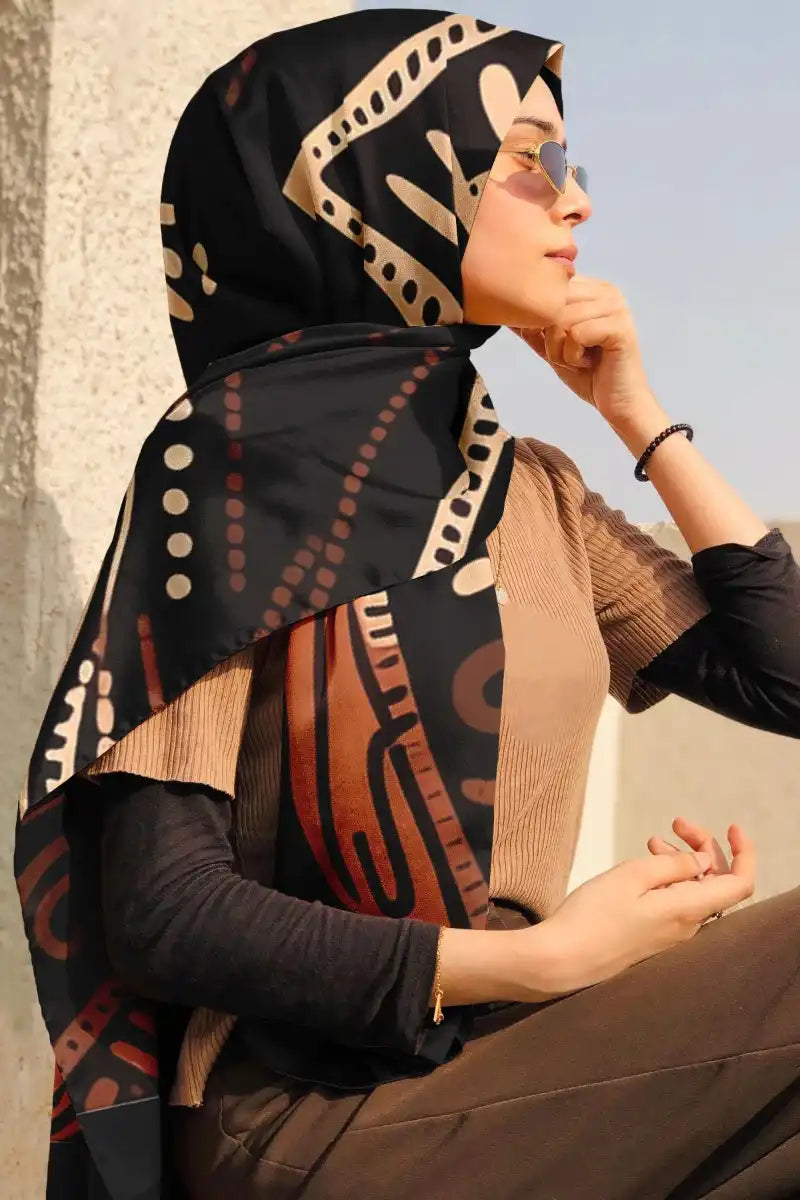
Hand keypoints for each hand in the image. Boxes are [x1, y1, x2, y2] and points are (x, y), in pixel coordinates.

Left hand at [510, 275, 653, 426]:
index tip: (554, 344)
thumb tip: (500, 307)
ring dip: (560, 350)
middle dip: (549, 337)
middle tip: (569, 356)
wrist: (618, 404)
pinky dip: (572, 356)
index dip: (539, 319)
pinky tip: (589, 364)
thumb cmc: (587, 374)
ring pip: (561, 319)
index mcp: (593, 289)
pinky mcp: (620, 327)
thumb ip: (532, 326)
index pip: (549, 289)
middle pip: (552, 303)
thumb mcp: (551, 346)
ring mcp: (616, 307)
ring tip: (579, 360)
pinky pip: (576, 334)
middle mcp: (607, 291)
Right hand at [515, 830, 755, 999]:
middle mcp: (688, 926)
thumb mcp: (631, 876)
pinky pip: (676, 902)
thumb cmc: (593, 916)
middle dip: (703, 847)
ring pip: (695, 890)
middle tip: (675, 823)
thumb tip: (701, 861)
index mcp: (688, 909)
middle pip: (717, 882)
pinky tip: (646, 864)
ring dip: (683, 860)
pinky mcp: (653, 937)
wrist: (563, 960)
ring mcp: (671, 934)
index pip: (740, 883)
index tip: (731, 827)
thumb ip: (672, 865)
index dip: (744, 853)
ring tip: (655, 839)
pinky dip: (669, 877)